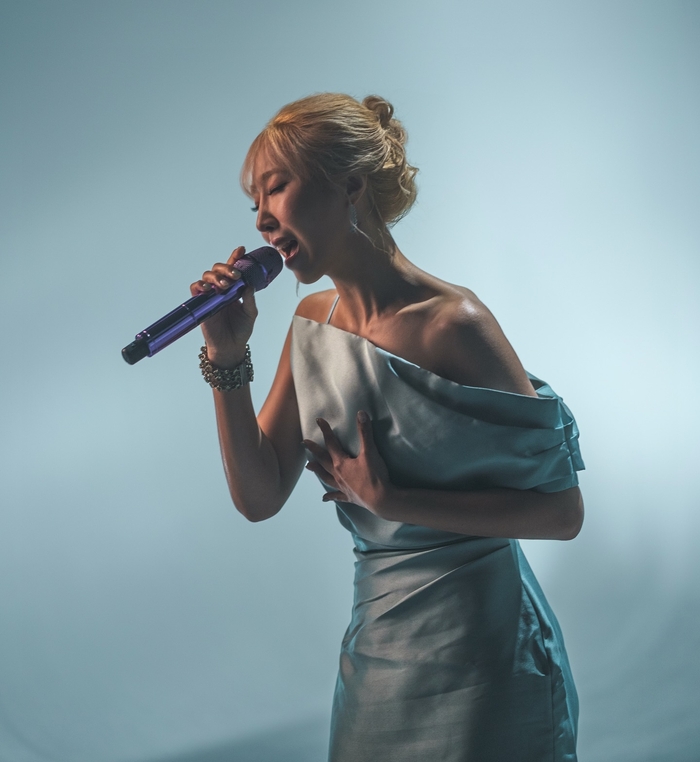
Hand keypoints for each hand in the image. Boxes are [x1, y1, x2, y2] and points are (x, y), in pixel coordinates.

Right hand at [189, 246, 257, 366]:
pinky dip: (200, 285)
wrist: (230, 347)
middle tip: (235, 275)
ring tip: (224, 285)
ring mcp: (210, 296)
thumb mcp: (250, 313)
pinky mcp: (201, 304)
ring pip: (207, 275)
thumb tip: (248, 285)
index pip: (233, 270)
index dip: (235, 258)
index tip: (241, 249)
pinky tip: (208, 288)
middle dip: (226, 267)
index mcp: (234, 289)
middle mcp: (221, 289)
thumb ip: (249, 299)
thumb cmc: (241, 331)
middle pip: (218, 269)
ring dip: (215, 276)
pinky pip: (195, 288)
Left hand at [303, 411, 391, 514]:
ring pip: (326, 477)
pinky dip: (330, 497)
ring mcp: (342, 487)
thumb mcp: (370, 452)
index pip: (331, 443)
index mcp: (341, 463)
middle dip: (314, 450)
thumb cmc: (374, 475)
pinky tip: (324, 498)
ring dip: (317, 471)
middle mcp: (338, 475)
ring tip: (308, 466)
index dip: (325, 431)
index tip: (318, 421)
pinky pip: (337, 496)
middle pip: (323, 460)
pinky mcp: (349, 497)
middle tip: (304, 443)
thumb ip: (365, 433)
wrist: (381, 500)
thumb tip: (361, 413)